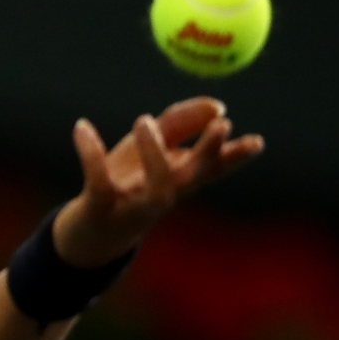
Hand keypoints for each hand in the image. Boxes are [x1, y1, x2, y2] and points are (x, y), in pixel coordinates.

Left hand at [53, 96, 264, 267]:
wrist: (88, 234)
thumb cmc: (124, 185)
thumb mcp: (149, 150)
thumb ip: (180, 124)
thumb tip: (216, 106)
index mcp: (177, 180)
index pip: (213, 168)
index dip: (236, 156)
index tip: (257, 141)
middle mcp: (162, 194)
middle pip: (194, 176)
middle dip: (210, 152)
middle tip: (223, 124)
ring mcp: (134, 204)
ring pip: (156, 186)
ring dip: (154, 153)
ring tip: (144, 120)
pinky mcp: (101, 208)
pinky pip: (98, 180)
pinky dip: (89, 152)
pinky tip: (81, 127)